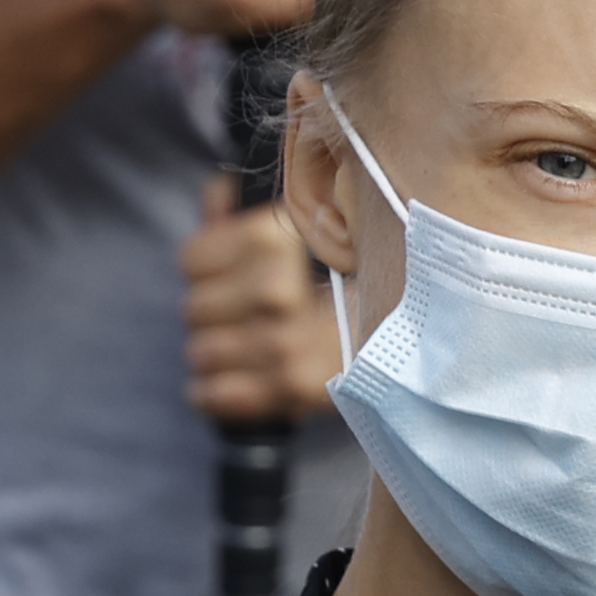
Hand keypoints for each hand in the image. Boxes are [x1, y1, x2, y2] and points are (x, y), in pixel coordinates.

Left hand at [183, 174, 342, 422]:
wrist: (405, 335)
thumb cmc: (346, 281)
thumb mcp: (301, 230)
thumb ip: (246, 215)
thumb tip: (215, 200)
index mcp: (272, 240)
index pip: (191, 261)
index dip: (205, 271)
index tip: (229, 278)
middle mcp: (274, 291)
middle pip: (194, 309)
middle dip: (213, 317)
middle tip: (243, 320)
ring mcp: (282, 344)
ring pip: (202, 353)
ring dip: (217, 356)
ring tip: (245, 352)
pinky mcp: (290, 389)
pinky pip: (213, 395)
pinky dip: (214, 395)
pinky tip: (229, 386)